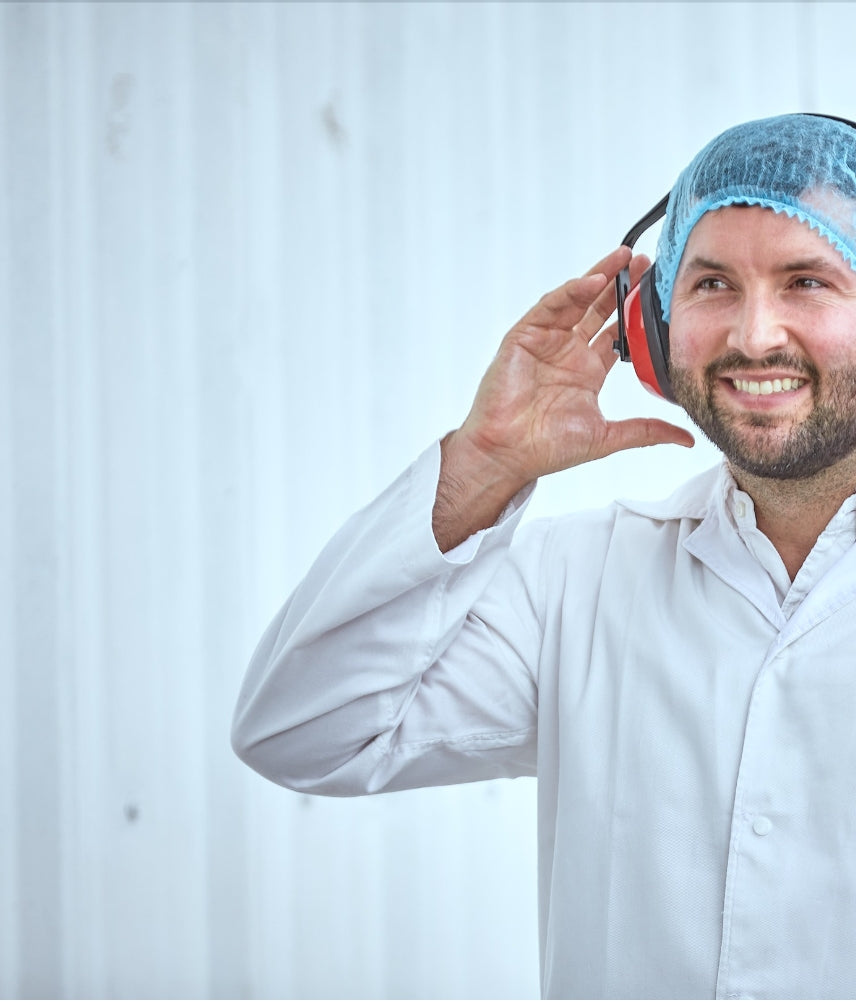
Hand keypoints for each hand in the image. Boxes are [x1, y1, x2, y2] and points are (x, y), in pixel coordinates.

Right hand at [433, 247, 693, 550]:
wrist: (506, 454)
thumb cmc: (545, 448)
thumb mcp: (607, 437)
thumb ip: (646, 431)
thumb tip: (687, 439)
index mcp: (587, 371)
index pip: (617, 332)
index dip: (636, 312)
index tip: (660, 293)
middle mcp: (567, 351)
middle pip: (598, 308)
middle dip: (621, 284)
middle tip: (645, 261)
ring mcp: (545, 342)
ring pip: (576, 300)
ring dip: (598, 277)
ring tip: (622, 257)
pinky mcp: (523, 337)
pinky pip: (549, 307)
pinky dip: (570, 292)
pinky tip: (591, 281)